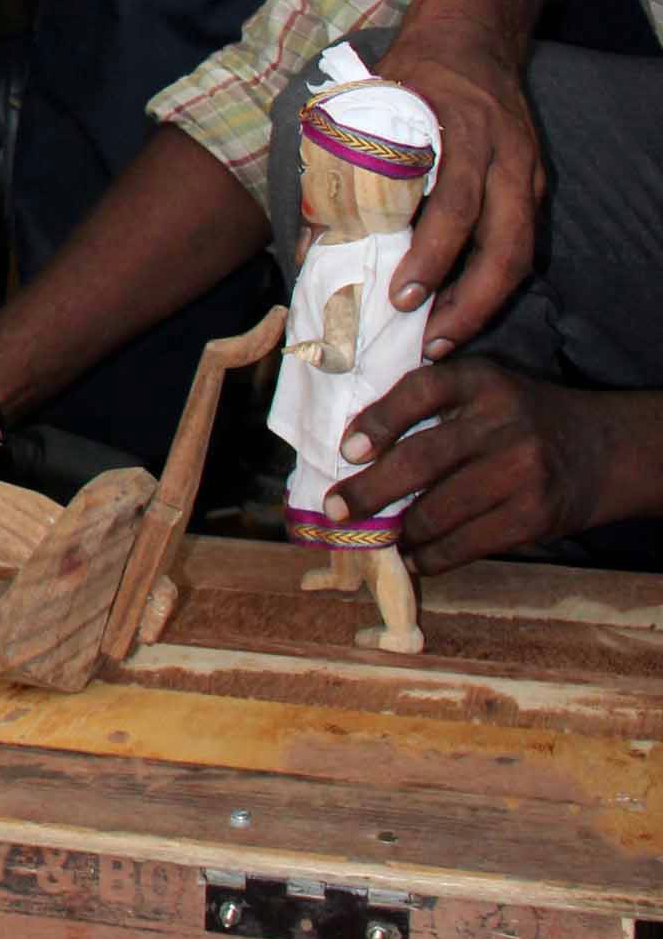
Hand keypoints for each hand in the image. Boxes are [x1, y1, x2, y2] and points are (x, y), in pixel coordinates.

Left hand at [331, 364, 662, 572]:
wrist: (599, 451)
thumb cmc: (518, 418)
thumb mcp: (483, 390)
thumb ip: (432, 406)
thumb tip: (354, 449)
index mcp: (481, 381)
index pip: (421, 390)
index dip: (379, 420)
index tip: (346, 450)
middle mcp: (502, 422)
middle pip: (422, 459)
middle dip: (371, 490)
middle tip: (338, 510)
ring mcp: (521, 471)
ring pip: (441, 510)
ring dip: (400, 531)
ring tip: (375, 538)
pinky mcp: (534, 516)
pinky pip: (468, 543)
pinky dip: (434, 555)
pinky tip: (415, 557)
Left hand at [371, 19, 546, 356]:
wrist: (473, 33)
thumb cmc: (410, 72)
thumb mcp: (368, 101)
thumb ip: (342, 164)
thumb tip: (311, 242)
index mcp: (461, 130)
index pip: (454, 205)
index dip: (432, 256)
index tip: (402, 295)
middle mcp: (505, 154)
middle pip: (504, 244)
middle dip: (469, 300)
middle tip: (429, 339)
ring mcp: (528, 170)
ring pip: (521, 251)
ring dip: (486, 301)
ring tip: (446, 338)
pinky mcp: (536, 184)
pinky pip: (523, 241)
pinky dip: (496, 280)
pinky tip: (465, 307)